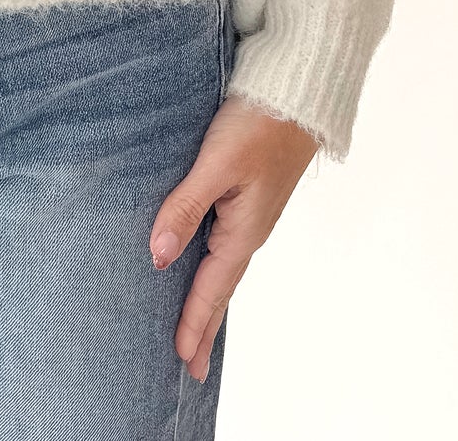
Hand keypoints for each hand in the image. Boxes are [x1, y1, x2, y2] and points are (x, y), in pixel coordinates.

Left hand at [148, 93, 321, 382]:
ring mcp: (252, 213)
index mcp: (243, 231)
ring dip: (208, 296)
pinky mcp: (250, 193)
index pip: (211, 290)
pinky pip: (226, 242)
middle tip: (189, 363)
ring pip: (223, 265)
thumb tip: (159, 257)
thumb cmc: (258, 123)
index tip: (182, 362)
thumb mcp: (216, 164)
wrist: (299, 93)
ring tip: (193, 323)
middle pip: (221, 287)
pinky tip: (203, 262)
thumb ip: (185, 207)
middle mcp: (249, 229)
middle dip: (204, 323)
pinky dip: (213, 265)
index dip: (194, 324)